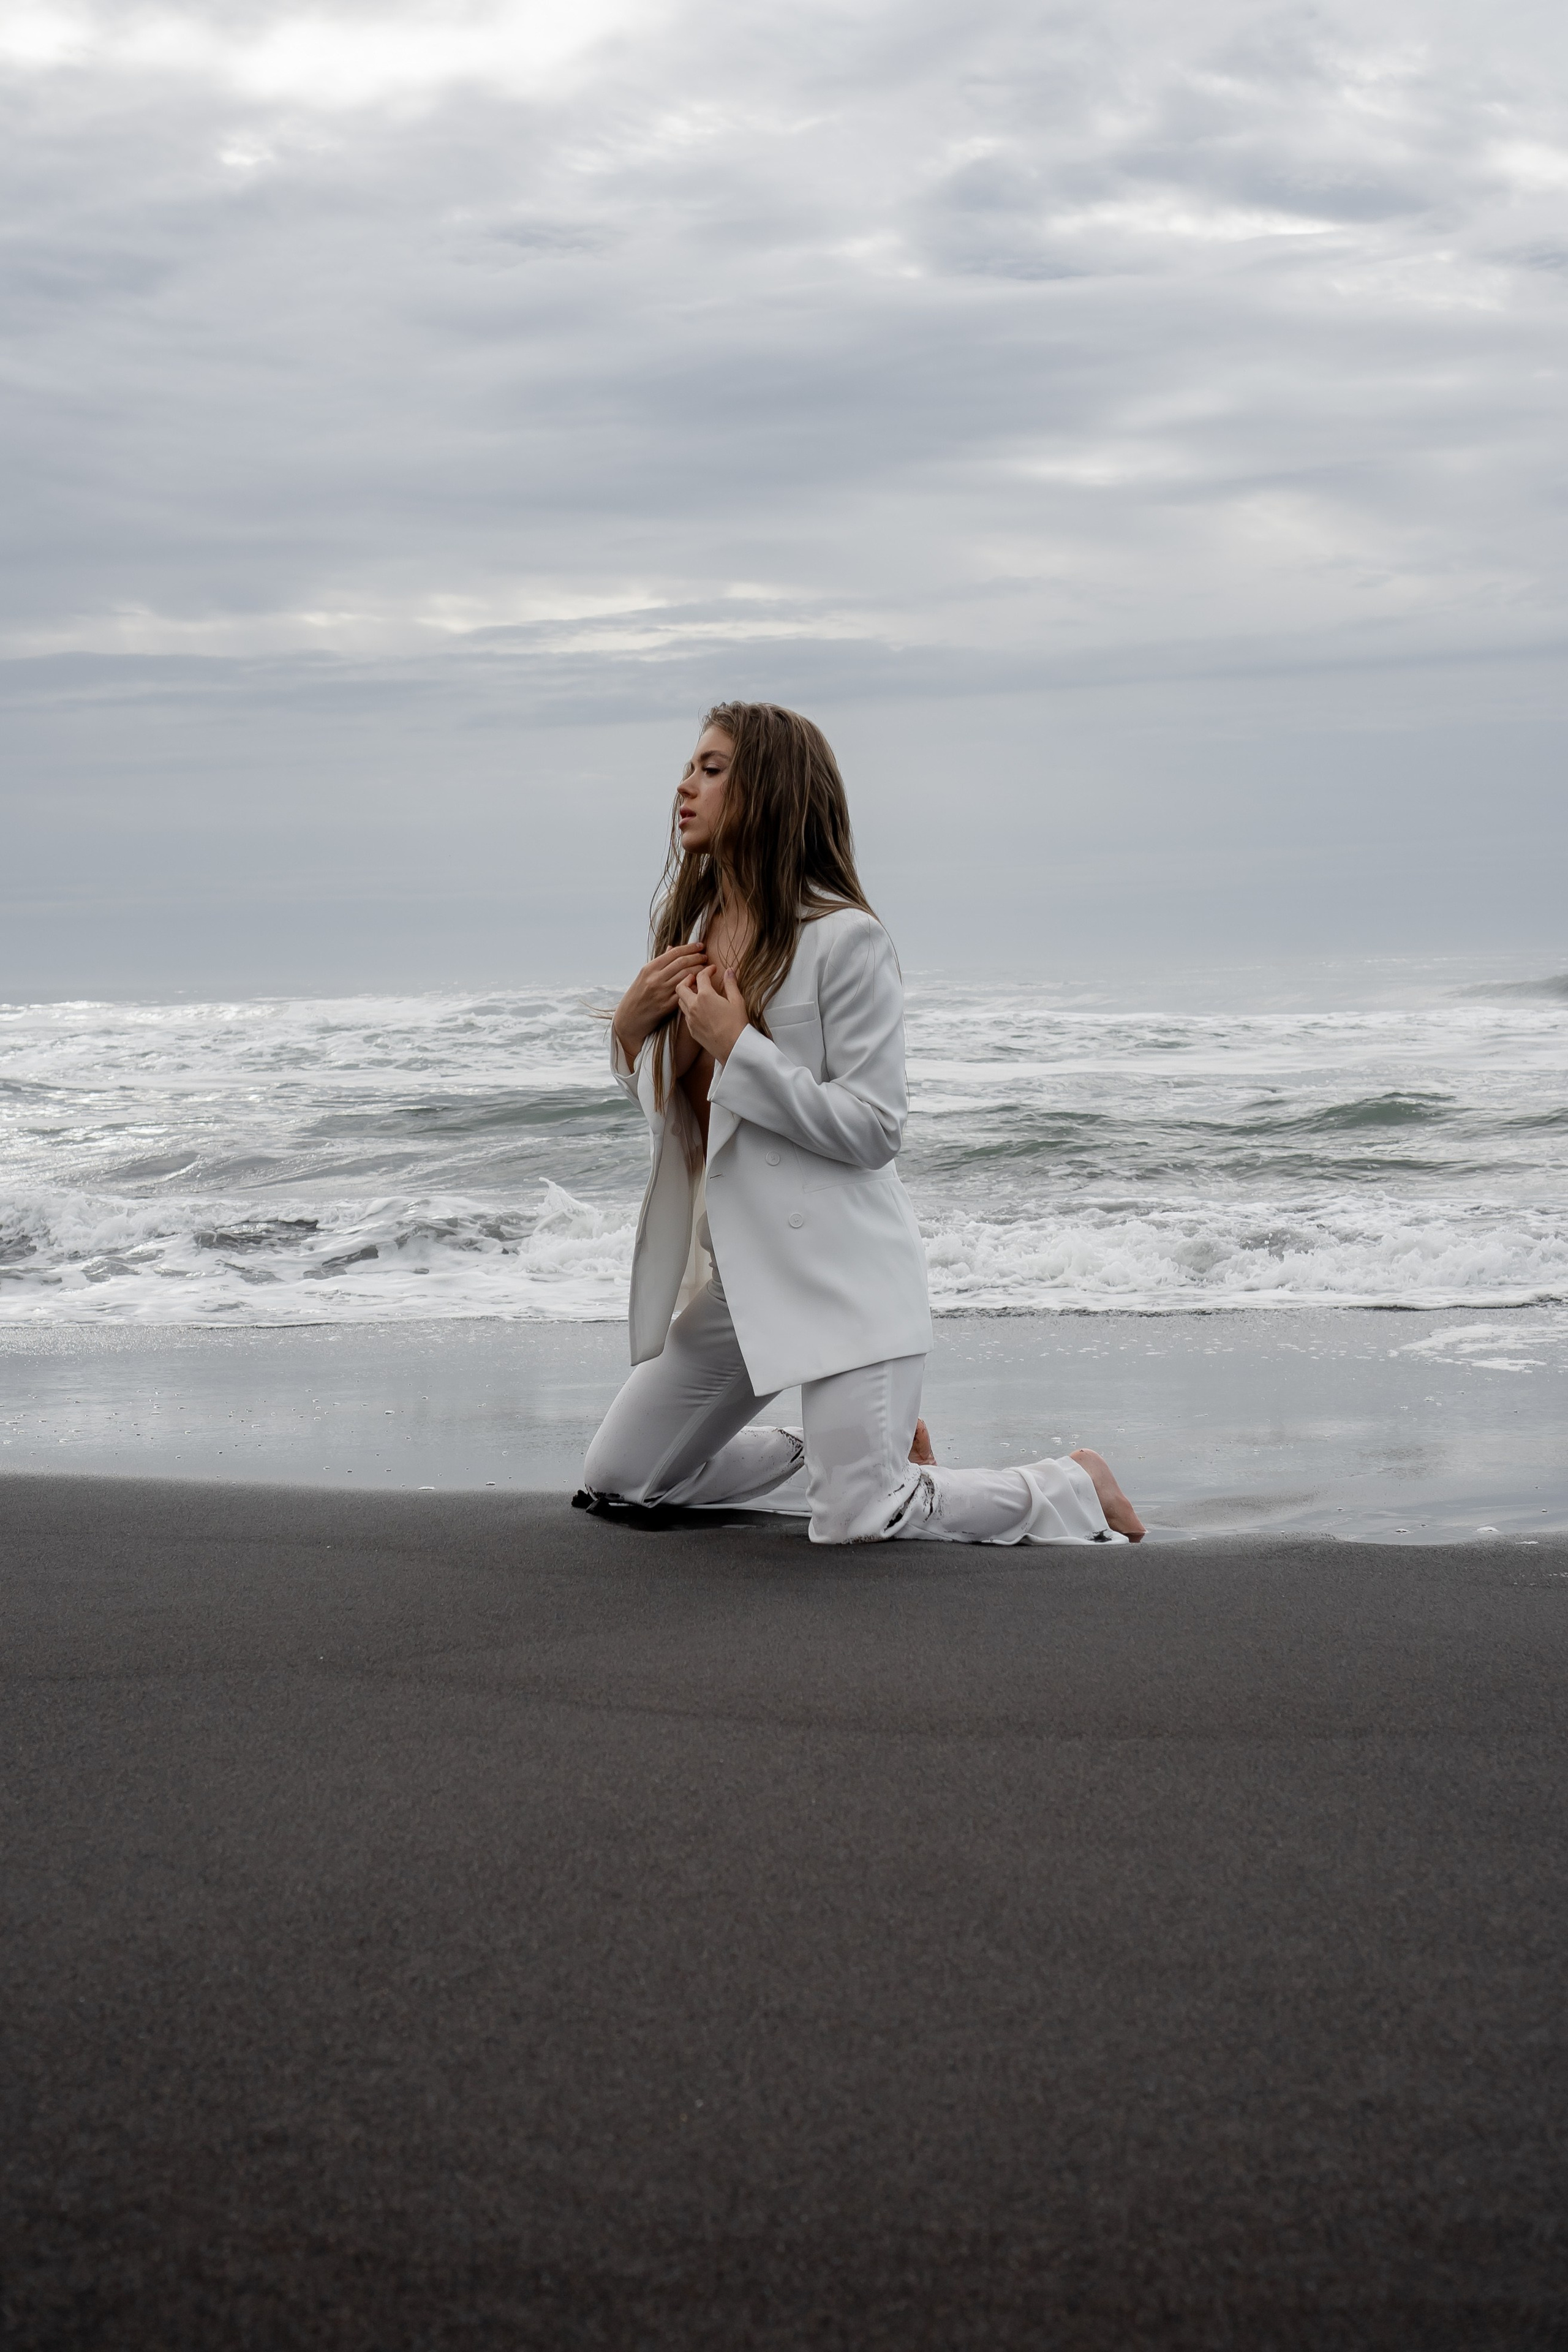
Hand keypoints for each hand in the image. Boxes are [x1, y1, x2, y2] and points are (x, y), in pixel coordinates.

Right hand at [613, 944, 708, 1062]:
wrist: (629, 1018)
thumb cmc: (637, 995)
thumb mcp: (644, 975)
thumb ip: (660, 962)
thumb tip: (672, 948)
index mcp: (650, 968)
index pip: (674, 953)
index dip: (690, 948)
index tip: (700, 946)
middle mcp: (655, 978)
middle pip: (682, 963)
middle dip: (697, 958)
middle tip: (706, 957)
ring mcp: (661, 992)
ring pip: (686, 976)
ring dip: (699, 970)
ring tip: (706, 968)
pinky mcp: (666, 1006)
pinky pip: (685, 993)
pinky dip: (695, 986)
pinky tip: (702, 983)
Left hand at [674, 963, 749, 1062]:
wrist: (733, 1048)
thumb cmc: (737, 1025)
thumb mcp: (737, 1001)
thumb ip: (731, 984)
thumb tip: (729, 971)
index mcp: (705, 996)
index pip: (700, 976)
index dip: (707, 970)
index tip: (712, 969)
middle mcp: (694, 1006)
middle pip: (680, 987)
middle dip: (687, 979)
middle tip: (695, 978)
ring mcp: (690, 1019)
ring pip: (680, 1001)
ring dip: (686, 994)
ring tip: (696, 993)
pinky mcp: (691, 1030)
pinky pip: (685, 1015)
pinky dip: (689, 1008)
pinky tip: (699, 1009)